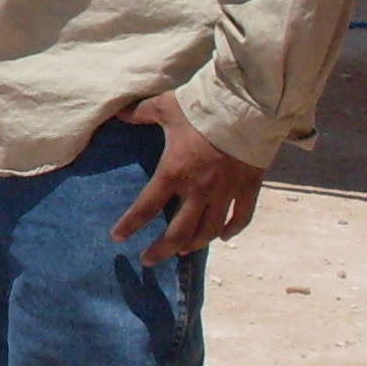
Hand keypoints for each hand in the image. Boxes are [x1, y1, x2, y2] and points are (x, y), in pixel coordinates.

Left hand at [108, 92, 264, 263]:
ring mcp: (226, 192)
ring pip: (209, 231)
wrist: (248, 106)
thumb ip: (141, 113)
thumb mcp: (166, 106)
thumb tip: (119, 113)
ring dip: (193, 245)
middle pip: (178, 232)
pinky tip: (223, 237)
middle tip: (148, 260)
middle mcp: (199, 190)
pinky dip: (232, 230)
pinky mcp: (249, 188)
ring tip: (182, 251)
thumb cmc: (203, 107)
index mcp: (174, 172)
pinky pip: (242, 217)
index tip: (117, 238)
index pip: (146, 207)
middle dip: (161, 250)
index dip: (130, 225)